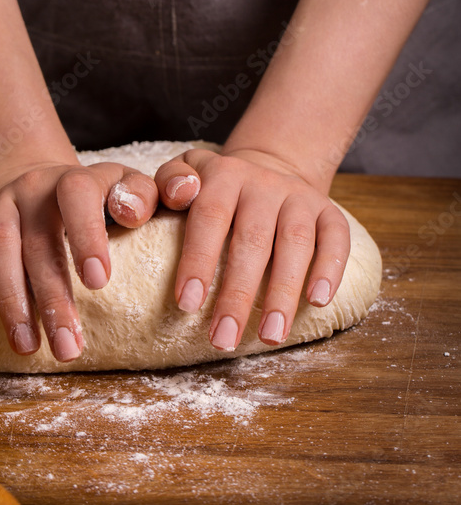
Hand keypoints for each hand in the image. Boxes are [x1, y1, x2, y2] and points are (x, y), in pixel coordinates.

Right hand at [0, 160, 158, 361]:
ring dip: (12, 299)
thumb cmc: (96, 199)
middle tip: (67, 347)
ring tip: (27, 345)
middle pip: (38, 240)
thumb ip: (140, 196)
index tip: (99, 283)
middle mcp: (32, 188)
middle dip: (51, 298)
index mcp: (74, 179)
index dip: (86, 234)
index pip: (77, 194)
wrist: (42, 182)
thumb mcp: (126, 188)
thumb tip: (131, 214)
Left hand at [154, 147, 350, 348]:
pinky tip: (317, 301)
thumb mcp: (183, 174)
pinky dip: (330, 269)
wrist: (267, 167)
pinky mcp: (328, 210)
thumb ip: (168, 183)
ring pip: (295, 243)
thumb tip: (177, 195)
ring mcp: (298, 197)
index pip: (208, 217)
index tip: (186, 304)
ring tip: (269, 335)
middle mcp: (262, 184)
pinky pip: (336, 237)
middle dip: (237, 293)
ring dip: (282, 291)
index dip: (198, 260)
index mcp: (222, 175)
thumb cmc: (212, 187)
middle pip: (252, 240)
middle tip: (223, 337)